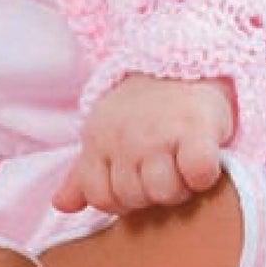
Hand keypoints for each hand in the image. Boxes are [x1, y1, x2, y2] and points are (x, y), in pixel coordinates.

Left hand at [51, 73, 235, 217]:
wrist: (181, 61)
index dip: (122, 200)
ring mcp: (159, 133)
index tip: (138, 181)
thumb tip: (61, 205)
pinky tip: (203, 160)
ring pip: (166, 192)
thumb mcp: (103, 134)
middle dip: (153, 193)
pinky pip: (198, 174)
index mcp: (99, 140)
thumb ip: (83, 174)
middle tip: (165, 168)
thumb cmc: (142, 109)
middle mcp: (125, 137)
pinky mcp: (196, 129)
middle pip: (136, 198)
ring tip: (182, 166)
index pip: (101, 198)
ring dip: (180, 187)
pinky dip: (204, 176)